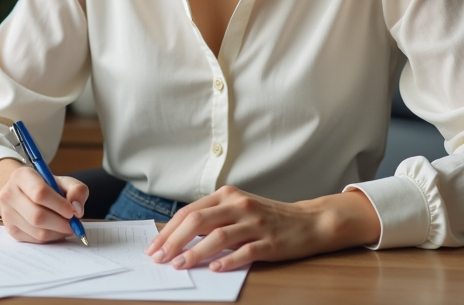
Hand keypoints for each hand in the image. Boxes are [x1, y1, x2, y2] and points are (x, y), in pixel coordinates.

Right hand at [0, 158, 88, 243]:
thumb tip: (77, 209)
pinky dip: (51, 237)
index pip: (40, 193)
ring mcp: (7, 214)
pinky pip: (35, 240)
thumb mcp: (63, 181)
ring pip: (37, 231)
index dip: (59, 205)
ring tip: (67, 226)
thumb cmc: (47, 186)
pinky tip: (56, 230)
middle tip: (74, 225)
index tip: (72, 211)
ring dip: (58, 232)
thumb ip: (76, 190)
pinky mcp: (10, 230)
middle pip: (37, 216)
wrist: (25, 192)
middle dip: (60, 223)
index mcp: (21, 176)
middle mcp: (9, 194)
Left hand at [144, 186, 379, 271]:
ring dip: (195, 252)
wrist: (309, 221)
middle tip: (159, 258)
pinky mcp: (269, 242)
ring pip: (218, 237)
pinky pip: (245, 252)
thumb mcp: (238, 208)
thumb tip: (178, 236)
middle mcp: (239, 205)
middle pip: (198, 221)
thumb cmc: (268, 217)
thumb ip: (212, 216)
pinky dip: (227, 261)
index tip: (154, 246)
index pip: (190, 212)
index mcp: (227, 195)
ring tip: (179, 265)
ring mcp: (255, 223)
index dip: (169, 230)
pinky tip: (214, 269)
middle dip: (174, 241)